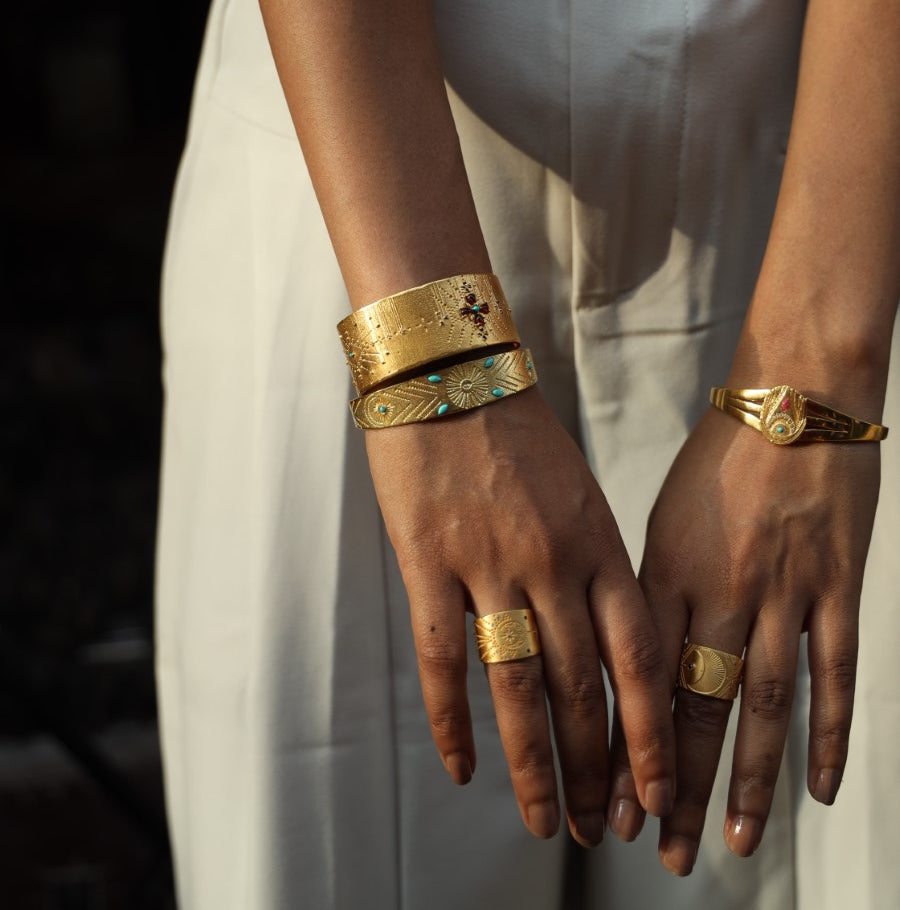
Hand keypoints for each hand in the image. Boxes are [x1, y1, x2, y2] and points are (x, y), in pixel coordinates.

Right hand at [365, 386, 675, 845]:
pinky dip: (453, 722)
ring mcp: (490, 564)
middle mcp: (553, 562)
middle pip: (582, 687)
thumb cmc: (514, 428)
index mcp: (599, 542)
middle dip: (594, 768)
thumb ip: (591, 563)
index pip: (638, 656)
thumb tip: (605, 642)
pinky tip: (462, 768)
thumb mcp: (577, 491)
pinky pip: (445, 658)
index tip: (658, 790)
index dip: (650, 732)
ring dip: (533, 765)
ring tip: (543, 822)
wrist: (447, 366)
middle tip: (599, 829)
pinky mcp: (428, 562)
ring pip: (520, 688)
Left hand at [605, 405, 879, 873]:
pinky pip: (832, 673)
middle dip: (679, 784)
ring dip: (747, 778)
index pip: (641, 677)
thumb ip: (654, 588)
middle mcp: (721, 586)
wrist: (797, 394)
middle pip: (696, 703)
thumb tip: (635, 662)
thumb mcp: (667, 515)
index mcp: (667, 568)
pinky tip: (819, 789)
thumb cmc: (722, 454)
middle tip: (665, 852)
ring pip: (761, 702)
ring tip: (734, 843)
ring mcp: (784, 589)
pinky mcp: (837, 586)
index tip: (612, 805)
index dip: (628, 747)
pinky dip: (826, 733)